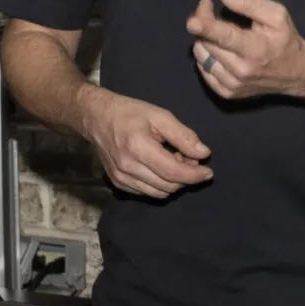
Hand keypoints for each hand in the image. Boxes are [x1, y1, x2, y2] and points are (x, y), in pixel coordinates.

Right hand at [79, 88, 211, 198]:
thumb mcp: (160, 115)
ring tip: (175, 162)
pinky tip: (162, 168)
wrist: (96, 117)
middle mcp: (127, 167)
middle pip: (168, 185)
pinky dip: (161, 184)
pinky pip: (147, 192)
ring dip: (174, 182)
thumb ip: (183, 136)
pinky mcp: (118, 182)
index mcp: (138, 147)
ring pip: (159, 193)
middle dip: (186, 177)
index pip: (173, 172)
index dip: (195, 175)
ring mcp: (120, 178)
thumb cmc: (129, 112)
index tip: (208, 171)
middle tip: (190, 159)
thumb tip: (203, 154)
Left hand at [186, 0, 304, 100]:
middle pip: (207, 42)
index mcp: (256, 49)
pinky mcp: (227, 93)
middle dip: (202, 22)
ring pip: (201, 56)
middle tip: (209, 9)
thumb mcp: (277, 15)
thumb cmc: (285, 40)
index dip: (207, 27)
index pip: (226, 37)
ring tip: (216, 31)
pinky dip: (206, 56)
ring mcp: (232, 85)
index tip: (192, 22)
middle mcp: (241, 71)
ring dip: (203, 39)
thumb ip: (250, 2)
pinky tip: (218, 49)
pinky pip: (203, 71)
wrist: (296, 73)